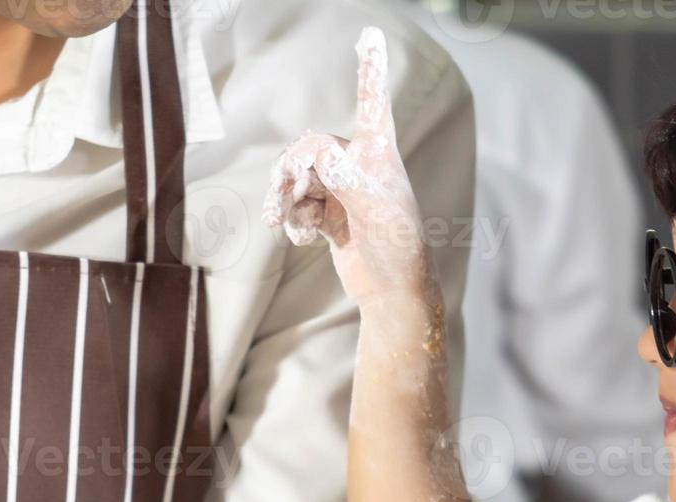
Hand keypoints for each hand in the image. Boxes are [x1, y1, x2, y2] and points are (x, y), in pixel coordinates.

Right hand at [262, 28, 437, 309]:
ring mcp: (343, 191)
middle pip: (311, 147)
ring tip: (278, 222)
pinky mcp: (330, 214)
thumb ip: (349, 180)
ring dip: (283, 197)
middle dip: (291, 169)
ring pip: (298, 177)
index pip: (372, 102)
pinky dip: (292, 218)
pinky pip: (298, 204)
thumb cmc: (397, 251)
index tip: (368, 32)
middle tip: (282, 194)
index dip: (369, 68)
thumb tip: (324, 154)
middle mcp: (360, 166)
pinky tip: (301, 240)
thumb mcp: (377, 213)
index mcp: (380, 155)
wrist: (391, 295)